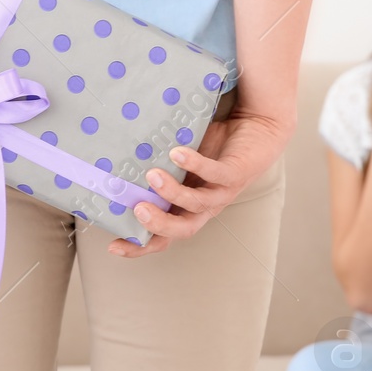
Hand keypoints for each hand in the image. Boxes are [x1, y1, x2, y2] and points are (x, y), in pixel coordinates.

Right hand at [109, 106, 288, 257]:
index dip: (141, 246)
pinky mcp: (236, 173)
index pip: (164, 236)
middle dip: (159, 226)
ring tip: (152, 176)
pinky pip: (215, 173)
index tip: (113, 246)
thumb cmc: (215, 142)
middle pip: (183, 230)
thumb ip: (156, 162)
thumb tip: (115, 155)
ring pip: (198, 204)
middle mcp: (205, 205)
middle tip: (137, 210)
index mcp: (188, 206)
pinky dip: (195, 164)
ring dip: (173, 193)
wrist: (258, 123)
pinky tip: (178, 153)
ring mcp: (222, 190)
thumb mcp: (179, 159)